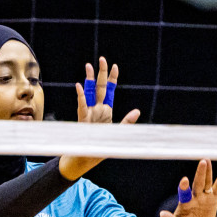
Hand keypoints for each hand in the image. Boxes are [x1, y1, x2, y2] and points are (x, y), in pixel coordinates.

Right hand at [59, 56, 141, 180]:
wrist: (87, 157)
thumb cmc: (101, 146)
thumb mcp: (118, 133)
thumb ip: (127, 122)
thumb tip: (137, 111)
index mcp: (105, 110)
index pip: (109, 90)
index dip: (112, 78)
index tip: (115, 66)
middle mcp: (96, 108)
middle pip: (99, 87)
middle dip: (101, 73)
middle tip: (102, 59)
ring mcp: (88, 113)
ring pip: (89, 92)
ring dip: (89, 80)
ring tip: (88, 66)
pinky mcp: (82, 120)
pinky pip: (81, 107)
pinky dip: (80, 97)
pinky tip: (79, 86)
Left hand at [161, 159, 216, 216]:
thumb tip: (161, 214)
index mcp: (185, 202)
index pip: (184, 192)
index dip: (184, 186)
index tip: (184, 180)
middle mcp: (194, 196)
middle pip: (198, 183)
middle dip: (200, 173)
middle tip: (202, 161)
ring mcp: (204, 196)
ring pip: (206, 182)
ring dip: (207, 172)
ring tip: (206, 160)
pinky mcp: (212, 198)